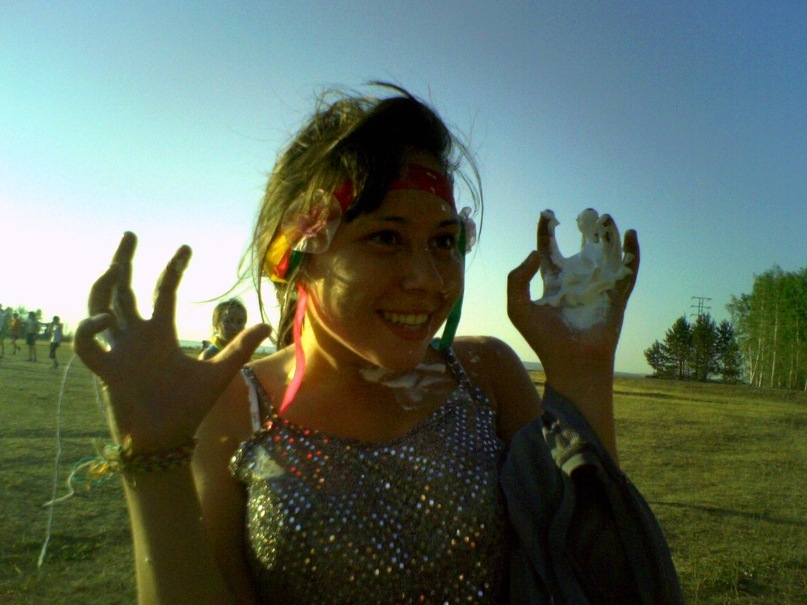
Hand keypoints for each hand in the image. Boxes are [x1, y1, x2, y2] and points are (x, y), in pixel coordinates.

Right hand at [73, 232, 271, 452]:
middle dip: (124, 261)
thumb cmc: (189, 407)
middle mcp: (137, 337)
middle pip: (123, 291)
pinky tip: (105, 319)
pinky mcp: (106, 371)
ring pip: (100, 309)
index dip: (173, 268)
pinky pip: (87, 347)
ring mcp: (119, 351)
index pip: (162, 291)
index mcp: (161, 333)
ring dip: (103, 288)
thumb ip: (239, 348)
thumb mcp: (219, 372)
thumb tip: (266, 325)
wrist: (168, 440)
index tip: (186, 247)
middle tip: (130, 234)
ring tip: (115, 268)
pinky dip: (89, 331)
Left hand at [507, 211, 639, 382]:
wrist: (572, 363)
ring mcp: (598, 287)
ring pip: (606, 254)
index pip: (549, 251)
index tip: (546, 214)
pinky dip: (631, 252)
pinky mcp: (617, 295)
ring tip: (606, 217)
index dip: (546, 232)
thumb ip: (517, 279)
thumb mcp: (518, 308)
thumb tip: (534, 253)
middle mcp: (576, 282)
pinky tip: (629, 234)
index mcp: (552, 283)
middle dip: (586, 228)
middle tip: (587, 211)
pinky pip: (627, 269)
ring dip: (608, 235)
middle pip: (583, 247)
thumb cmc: (544, 339)